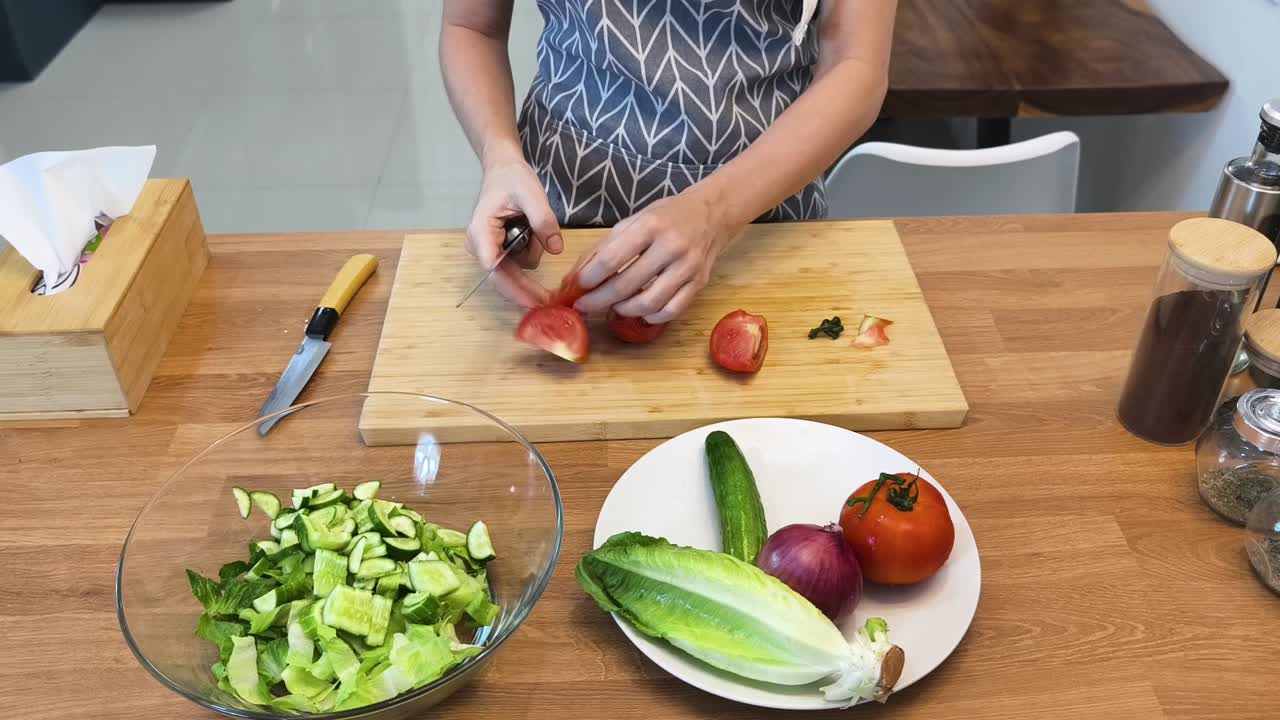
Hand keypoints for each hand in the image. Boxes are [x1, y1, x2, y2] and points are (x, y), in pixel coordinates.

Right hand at [465, 158, 562, 306]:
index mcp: (481, 231)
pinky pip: (514, 264)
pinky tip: (535, 238)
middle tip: (550, 302)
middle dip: (525, 289)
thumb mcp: (531, 193)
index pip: (494, 267)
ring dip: (530, 257)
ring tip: (535, 228)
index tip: (533, 301)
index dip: (514, 288)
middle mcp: (479, 245)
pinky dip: (529, 256)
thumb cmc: (511, 177)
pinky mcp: (496, 250)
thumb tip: (557, 249)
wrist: (502, 169)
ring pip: (511, 271)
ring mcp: (487, 249)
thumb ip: (543, 220)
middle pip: (501, 278)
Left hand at [575, 189, 740, 322]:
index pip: (611, 259)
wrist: (712, 213)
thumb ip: (606, 247)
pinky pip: (671, 310)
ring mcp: (688, 267)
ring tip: (613, 306)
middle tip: (585, 306)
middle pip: (626, 285)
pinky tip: (640, 311)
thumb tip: (577, 275)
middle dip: (599, 300)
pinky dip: (651, 317)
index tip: (576, 287)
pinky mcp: (699, 283)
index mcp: (650, 226)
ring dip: (624, 310)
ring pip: (649, 303)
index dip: (589, 278)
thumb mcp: (634, 220)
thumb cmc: (668, 216)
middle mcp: (671, 247)